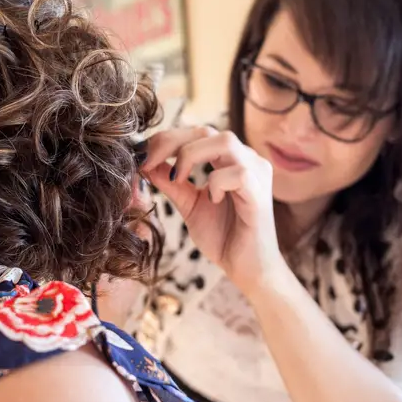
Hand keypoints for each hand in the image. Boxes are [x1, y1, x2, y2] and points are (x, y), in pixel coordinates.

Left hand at [141, 126, 286, 296]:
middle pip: (206, 130)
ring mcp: (257, 173)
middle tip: (148, 162)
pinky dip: (217, 183)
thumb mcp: (189, 204)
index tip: (141, 156)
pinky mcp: (260, 193)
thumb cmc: (223, 237)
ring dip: (191, 156)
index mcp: (229, 159)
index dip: (166, 139)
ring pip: (224, 141)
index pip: (196, 133)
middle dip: (171, 142)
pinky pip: (237, 173)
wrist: (247, 270)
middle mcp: (246, 159)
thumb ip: (171, 182)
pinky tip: (213, 200)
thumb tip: (145, 163)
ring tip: (177, 179)